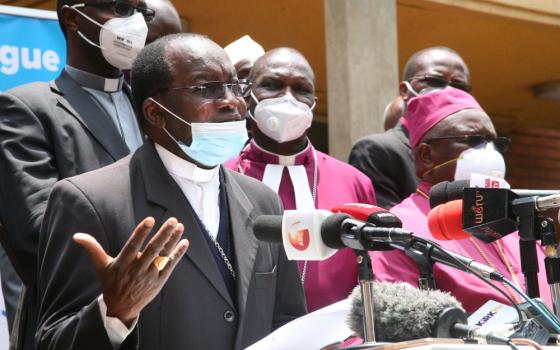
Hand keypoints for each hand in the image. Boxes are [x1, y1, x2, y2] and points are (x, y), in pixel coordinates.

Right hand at [73, 217, 188, 325]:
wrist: (121, 308)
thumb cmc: (111, 282)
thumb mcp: (101, 266)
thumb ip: (92, 248)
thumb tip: (77, 236)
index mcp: (122, 264)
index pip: (133, 245)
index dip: (141, 233)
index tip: (150, 220)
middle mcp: (137, 270)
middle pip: (152, 249)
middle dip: (163, 234)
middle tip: (172, 220)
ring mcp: (149, 276)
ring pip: (163, 256)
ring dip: (172, 241)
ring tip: (179, 226)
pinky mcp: (159, 281)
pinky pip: (170, 266)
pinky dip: (178, 254)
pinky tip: (184, 242)